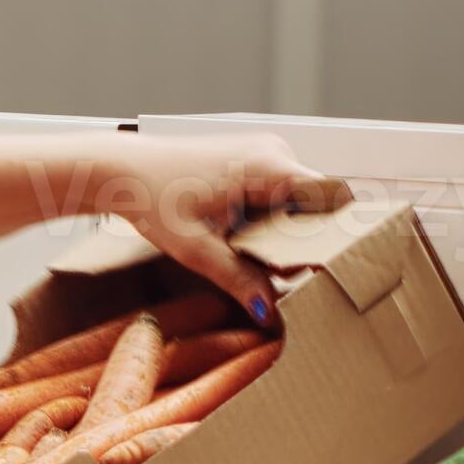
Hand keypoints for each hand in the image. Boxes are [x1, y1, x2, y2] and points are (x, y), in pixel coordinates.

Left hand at [96, 132, 343, 319]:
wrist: (123, 171)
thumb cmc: (152, 198)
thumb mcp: (196, 248)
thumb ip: (238, 279)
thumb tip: (269, 311)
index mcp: (269, 166)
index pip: (331, 195)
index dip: (340, 229)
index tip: (338, 261)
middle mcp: (274, 152)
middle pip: (318, 201)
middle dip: (314, 238)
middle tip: (303, 274)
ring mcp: (264, 153)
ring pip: (300, 199)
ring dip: (292, 231)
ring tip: (276, 262)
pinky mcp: (253, 160)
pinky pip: (281, 192)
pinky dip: (275, 220)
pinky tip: (255, 243)